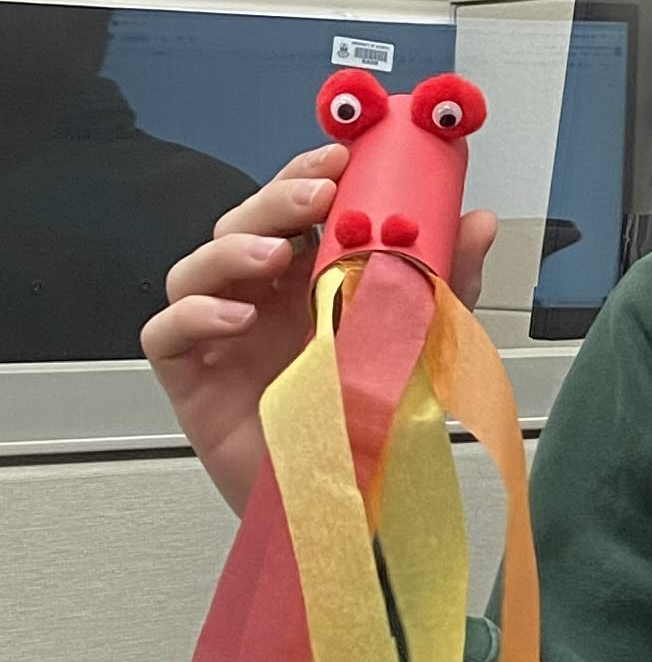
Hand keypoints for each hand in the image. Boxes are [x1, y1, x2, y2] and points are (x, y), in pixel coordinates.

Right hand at [140, 144, 497, 517]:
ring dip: (232, 248)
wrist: (355, 506)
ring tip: (277, 254)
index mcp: (309, 280)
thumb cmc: (379, 422)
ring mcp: (221, 338)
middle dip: (275, 199)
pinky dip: (194, 314)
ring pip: (194, 268)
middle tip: (317, 193)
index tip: (342, 155)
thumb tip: (477, 220)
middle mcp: (260, 300)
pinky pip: (165, 333)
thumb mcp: (424, 341)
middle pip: (242, 226)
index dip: (309, 173)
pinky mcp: (191, 381)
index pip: (295, 209)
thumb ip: (446, 280)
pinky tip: (238, 319)